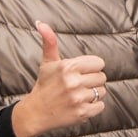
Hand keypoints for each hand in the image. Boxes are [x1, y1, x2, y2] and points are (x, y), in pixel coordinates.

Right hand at [10, 21, 106, 136]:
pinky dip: (93, 107)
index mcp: (68, 67)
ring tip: (78, 95)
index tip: (81, 72)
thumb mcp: (47, 62)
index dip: (91, 68)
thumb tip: (40, 23)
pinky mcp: (82, 113)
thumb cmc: (44, 85)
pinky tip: (80, 104)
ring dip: (93, 94)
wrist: (35, 113)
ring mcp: (78, 98)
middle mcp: (73, 82)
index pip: (99, 63)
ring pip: (102, 92)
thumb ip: (49, 41)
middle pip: (102, 77)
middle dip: (92, 81)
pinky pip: (100, 106)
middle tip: (78, 85)